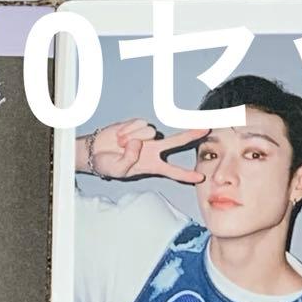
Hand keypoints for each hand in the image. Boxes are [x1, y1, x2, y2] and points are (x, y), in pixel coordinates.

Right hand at [82, 119, 207, 183]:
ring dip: (132, 138)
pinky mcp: (138, 124)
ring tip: (120, 145)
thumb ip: (129, 159)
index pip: (172, 171)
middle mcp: (153, 150)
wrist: (95, 151)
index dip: (186, 175)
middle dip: (190, 135)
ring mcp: (146, 136)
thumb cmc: (109, 164)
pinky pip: (138, 124)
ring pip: (149, 132)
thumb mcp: (118, 170)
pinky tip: (119, 136)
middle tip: (206, 129)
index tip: (200, 177)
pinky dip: (127, 130)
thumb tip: (137, 142)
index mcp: (152, 165)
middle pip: (176, 142)